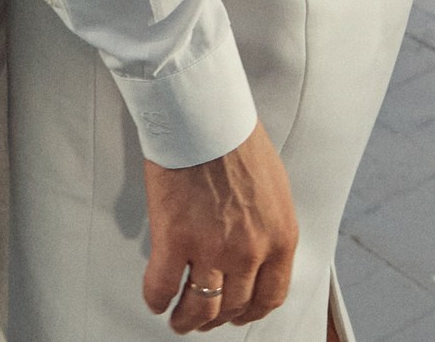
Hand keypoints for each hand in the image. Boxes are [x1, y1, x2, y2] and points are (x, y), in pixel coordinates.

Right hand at [142, 124, 297, 331]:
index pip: (270, 296)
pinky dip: (156, 298)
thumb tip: (255, 246)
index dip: (251, 313)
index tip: (238, 315)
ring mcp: (211, 248)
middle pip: (233, 305)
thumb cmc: (236, 138)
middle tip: (203, 319)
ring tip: (178, 320)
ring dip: (187, 319)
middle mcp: (250, 251)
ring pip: (200, 305)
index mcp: (279, 238)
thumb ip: (266, 226)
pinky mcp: (175, 239)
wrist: (204, 115)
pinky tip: (154, 299)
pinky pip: (162, 285)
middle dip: (216, 319)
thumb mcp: (273, 189)